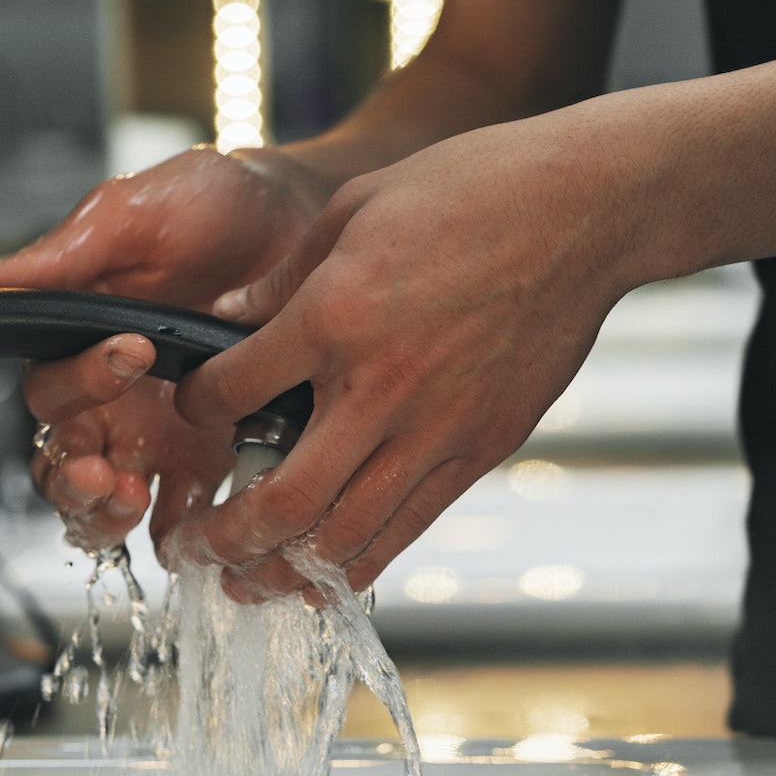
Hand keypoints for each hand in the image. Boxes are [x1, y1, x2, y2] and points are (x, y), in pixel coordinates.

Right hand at [0, 146, 334, 547]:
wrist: (302, 216)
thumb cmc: (213, 205)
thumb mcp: (134, 214)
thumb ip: (64, 255)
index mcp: (79, 344)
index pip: (48, 392)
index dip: (77, 387)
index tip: (131, 351)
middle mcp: (113, 400)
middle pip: (64, 469)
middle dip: (75, 485)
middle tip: (108, 476)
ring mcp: (163, 434)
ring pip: (112, 503)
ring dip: (113, 515)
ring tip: (137, 499)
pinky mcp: (215, 455)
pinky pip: (188, 514)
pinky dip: (189, 529)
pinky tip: (205, 514)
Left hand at [171, 110, 648, 598]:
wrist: (585, 210)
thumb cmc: (471, 191)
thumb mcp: (356, 207)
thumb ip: (285, 275)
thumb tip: (227, 315)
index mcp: (335, 316)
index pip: (231, 393)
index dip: (196, 410)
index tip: (193, 410)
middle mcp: (380, 388)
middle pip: (282, 502)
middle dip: (222, 539)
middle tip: (190, 550)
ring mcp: (438, 429)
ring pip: (344, 537)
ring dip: (282, 572)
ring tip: (245, 585)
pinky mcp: (483, 448)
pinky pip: (409, 528)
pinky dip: (357, 565)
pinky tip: (322, 577)